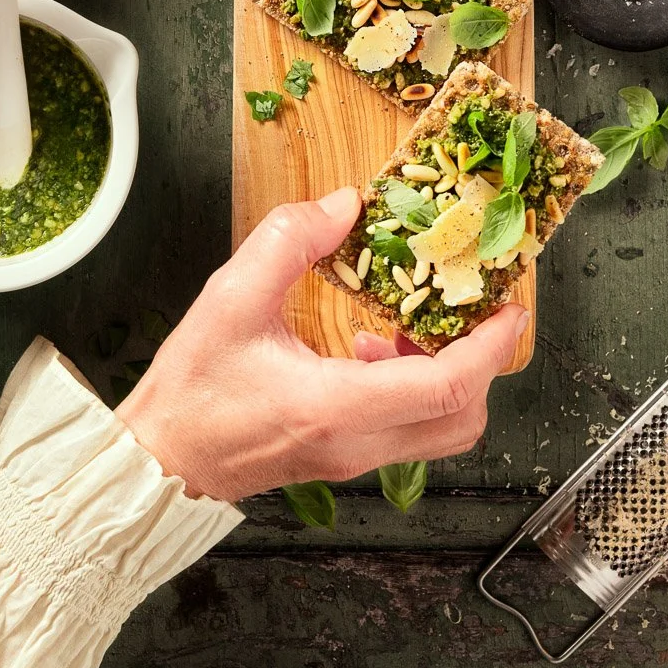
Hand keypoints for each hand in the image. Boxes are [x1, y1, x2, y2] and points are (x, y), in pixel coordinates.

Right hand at [115, 187, 527, 501]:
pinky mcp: (344, 459)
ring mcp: (353, 459)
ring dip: (450, 377)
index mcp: (336, 405)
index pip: (446, 387)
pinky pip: (409, 431)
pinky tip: (372, 350)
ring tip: (413, 326)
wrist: (158, 461)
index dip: (489, 347)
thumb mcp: (230, 297)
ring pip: (441, 431)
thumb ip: (289, 240)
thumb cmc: (190, 389)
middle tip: (476, 310)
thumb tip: (345, 205)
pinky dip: (417, 389)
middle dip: (484, 362)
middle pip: (462, 418)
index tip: (509, 307)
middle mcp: (357, 443)